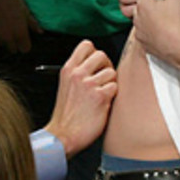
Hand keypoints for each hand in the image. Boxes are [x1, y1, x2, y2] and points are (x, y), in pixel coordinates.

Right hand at [0, 0, 40, 53]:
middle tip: (14, 32)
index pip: (25, 49)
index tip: (24, 40)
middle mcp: (8, 37)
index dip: (25, 44)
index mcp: (20, 33)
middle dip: (15, 43)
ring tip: (4, 25)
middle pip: (13, 50)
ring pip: (2, 43)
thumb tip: (40, 32)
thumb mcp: (25, 11)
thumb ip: (32, 24)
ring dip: (4, 38)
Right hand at [45, 41, 116, 156]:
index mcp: (68, 69)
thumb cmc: (66, 115)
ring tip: (102, 94)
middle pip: (102, 55)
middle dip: (106, 66)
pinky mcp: (100, 96)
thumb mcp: (65, 86)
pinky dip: (112, 95)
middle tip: (103, 78)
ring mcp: (89, 84)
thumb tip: (96, 65)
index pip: (86, 45)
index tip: (97, 64)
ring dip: (110, 83)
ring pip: (111, 72)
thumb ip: (77, 73)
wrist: (63, 134)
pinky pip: (115, 87)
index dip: (95, 53)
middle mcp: (78, 74)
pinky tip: (103, 103)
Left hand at [132, 0, 179, 66]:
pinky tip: (161, 33)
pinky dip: (150, 33)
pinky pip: (144, 34)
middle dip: (148, 7)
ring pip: (141, 22)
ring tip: (162, 22)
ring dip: (149, 20)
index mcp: (143, 4)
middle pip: (140, 7)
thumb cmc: (174, 23)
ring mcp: (138, 31)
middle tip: (161, 8)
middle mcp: (137, 17)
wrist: (176, 45)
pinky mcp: (142, 42)